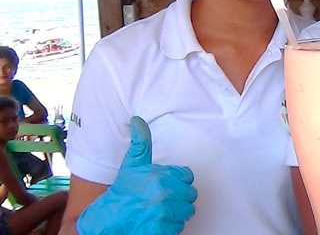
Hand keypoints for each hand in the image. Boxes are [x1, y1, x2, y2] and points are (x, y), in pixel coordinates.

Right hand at [77, 116, 196, 234]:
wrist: (105, 222)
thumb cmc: (122, 192)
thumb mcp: (131, 165)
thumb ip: (141, 143)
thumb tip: (137, 120)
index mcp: (159, 176)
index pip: (188, 176)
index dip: (178, 181)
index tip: (165, 184)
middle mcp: (163, 194)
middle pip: (190, 195)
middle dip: (179, 198)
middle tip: (162, 199)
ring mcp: (163, 214)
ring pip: (186, 212)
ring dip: (176, 213)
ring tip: (159, 210)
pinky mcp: (161, 231)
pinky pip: (179, 228)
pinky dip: (169, 227)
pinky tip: (156, 222)